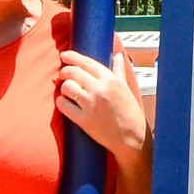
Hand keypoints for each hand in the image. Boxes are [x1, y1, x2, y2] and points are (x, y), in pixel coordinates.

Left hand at [56, 47, 149, 162]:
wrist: (133, 139)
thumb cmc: (131, 114)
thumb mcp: (126, 89)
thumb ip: (119, 71)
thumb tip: (118, 56)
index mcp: (111, 81)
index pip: (87, 63)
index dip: (73, 57)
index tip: (65, 55)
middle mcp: (100, 90)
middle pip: (74, 73)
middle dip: (65, 71)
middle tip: (62, 74)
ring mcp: (91, 105)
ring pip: (67, 87)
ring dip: (63, 86)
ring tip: (66, 90)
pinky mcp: (84, 120)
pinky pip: (64, 106)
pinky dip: (61, 102)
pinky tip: (64, 102)